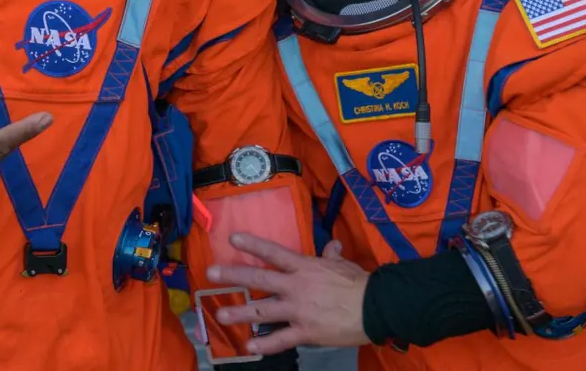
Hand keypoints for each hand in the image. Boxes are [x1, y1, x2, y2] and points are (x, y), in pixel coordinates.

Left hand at [206, 234, 371, 352]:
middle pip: (259, 279)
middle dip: (233, 275)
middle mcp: (296, 286)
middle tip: (210, 273)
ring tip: (220, 313)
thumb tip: (332, 245)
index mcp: (305, 267)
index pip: (273, 253)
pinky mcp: (305, 332)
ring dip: (240, 313)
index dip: (252, 245)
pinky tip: (248, 346)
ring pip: (262, 311)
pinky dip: (264, 344)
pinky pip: (280, 339)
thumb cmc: (360, 284)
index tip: (232, 239)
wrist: (375, 307)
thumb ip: (332, 255)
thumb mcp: (344, 265)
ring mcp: (298, 310)